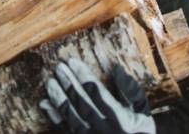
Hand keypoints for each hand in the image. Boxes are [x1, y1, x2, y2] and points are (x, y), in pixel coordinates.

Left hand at [40, 59, 155, 133]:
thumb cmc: (141, 129)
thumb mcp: (142, 109)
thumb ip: (130, 89)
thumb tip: (116, 68)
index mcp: (120, 118)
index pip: (97, 92)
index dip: (83, 75)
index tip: (72, 61)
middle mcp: (104, 129)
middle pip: (82, 103)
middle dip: (68, 84)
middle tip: (58, 67)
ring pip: (71, 118)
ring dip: (59, 98)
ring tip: (50, 82)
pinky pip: (66, 130)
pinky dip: (55, 117)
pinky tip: (46, 104)